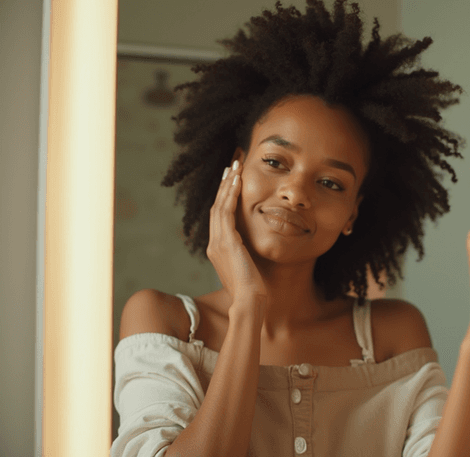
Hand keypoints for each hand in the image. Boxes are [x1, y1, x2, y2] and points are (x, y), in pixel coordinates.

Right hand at [206, 160, 267, 318]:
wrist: (249, 302)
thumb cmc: (254, 289)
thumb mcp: (249, 266)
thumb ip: (248, 254)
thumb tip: (255, 247)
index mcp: (218, 248)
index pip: (220, 215)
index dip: (225, 195)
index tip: (232, 179)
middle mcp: (214, 243)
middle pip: (217, 206)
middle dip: (224, 184)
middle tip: (232, 164)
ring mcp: (217, 242)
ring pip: (219, 206)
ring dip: (227, 184)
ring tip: (234, 166)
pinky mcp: (226, 242)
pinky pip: (225, 212)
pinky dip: (230, 196)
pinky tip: (236, 181)